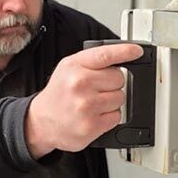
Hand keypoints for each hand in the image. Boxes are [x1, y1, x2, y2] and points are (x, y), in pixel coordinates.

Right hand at [25, 42, 143, 156]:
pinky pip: (117, 116)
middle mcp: (80, 84)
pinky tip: (94, 115)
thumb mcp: (69, 68)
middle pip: (119, 78)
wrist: (41, 122)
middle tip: (97, 89)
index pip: (105, 55)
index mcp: (74, 67)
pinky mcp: (92, 126)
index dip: (125, 51)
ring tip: (93, 103)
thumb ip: (92, 61)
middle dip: (112, 84)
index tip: (137, 51)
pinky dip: (110, 116)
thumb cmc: (59, 94)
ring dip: (111, 101)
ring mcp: (86, 106)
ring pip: (120, 98)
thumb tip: (120, 56)